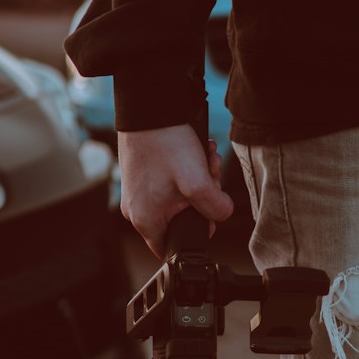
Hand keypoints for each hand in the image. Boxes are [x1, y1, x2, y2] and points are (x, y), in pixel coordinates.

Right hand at [117, 124, 234, 259]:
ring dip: (199, 182)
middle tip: (211, 177)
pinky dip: (186, 172)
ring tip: (206, 160)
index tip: (208, 213)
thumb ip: (215, 209)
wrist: (149, 108)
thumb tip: (222, 216)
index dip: (196, 234)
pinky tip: (196, 154)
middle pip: (179, 221)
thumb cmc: (166, 143)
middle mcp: (136, 211)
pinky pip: (168, 185)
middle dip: (202, 200)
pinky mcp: (140, 177)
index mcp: (146, 221)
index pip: (170, 250)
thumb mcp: (198, 182)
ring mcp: (136, 194)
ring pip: (177, 200)